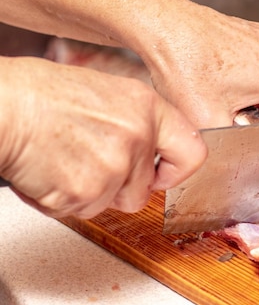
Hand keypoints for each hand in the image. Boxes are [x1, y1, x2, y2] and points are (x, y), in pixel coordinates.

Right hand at [0, 56, 206, 217]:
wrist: (3, 106)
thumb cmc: (41, 94)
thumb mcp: (107, 93)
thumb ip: (137, 123)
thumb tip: (152, 150)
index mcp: (147, 108)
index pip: (193, 152)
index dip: (176, 171)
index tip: (162, 175)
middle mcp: (138, 136)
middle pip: (143, 191)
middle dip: (118, 188)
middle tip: (88, 163)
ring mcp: (114, 166)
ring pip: (110, 204)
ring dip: (88, 194)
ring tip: (64, 160)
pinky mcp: (86, 192)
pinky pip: (80, 211)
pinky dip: (61, 200)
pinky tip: (49, 170)